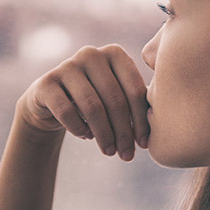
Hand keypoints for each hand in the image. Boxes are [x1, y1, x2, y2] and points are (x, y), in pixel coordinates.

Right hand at [18, 44, 149, 161]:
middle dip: (123, 132)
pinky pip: (67, 112)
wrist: (52, 102)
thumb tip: (163, 128)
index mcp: (114, 54)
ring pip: (92, 107)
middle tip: (127, 155)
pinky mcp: (46, 82)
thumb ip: (136, 104)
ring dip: (104, 135)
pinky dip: (80, 129)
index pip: (134, 89)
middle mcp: (90, 54)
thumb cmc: (95, 101)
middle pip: (114, 99)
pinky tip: (86, 137)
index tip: (144, 144)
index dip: (141, 120)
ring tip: (110, 152)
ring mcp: (66, 66)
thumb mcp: (116, 98)